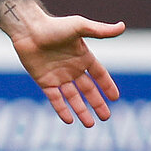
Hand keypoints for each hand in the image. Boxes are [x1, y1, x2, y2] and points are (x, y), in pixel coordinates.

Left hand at [10, 13, 125, 126]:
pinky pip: (55, 99)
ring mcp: (58, 76)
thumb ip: (100, 30)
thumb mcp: (79, 27)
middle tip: (106, 117)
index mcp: (83, 57)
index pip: (99, 75)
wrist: (28, 30)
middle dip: (97, 103)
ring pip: (72, 97)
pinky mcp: (44, 81)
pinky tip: (69, 120)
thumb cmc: (53, 26)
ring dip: (81, 110)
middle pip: (88, 90)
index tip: (115, 98)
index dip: (107, 85)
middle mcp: (72, 68)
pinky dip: (61, 109)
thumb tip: (122, 26)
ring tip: (90, 124)